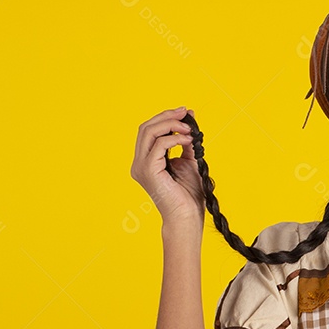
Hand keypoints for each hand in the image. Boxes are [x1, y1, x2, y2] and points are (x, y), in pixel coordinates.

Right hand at [130, 107, 204, 226]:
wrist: (187, 216)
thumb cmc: (188, 195)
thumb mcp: (188, 162)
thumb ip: (186, 145)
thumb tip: (189, 125)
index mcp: (145, 160)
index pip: (149, 131)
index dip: (166, 118)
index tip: (185, 113)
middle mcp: (139, 162)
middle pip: (146, 128)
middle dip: (167, 116)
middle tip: (186, 112)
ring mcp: (141, 166)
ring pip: (149, 132)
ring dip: (171, 124)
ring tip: (189, 128)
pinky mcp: (148, 170)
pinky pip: (159, 144)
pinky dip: (175, 138)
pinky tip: (189, 140)